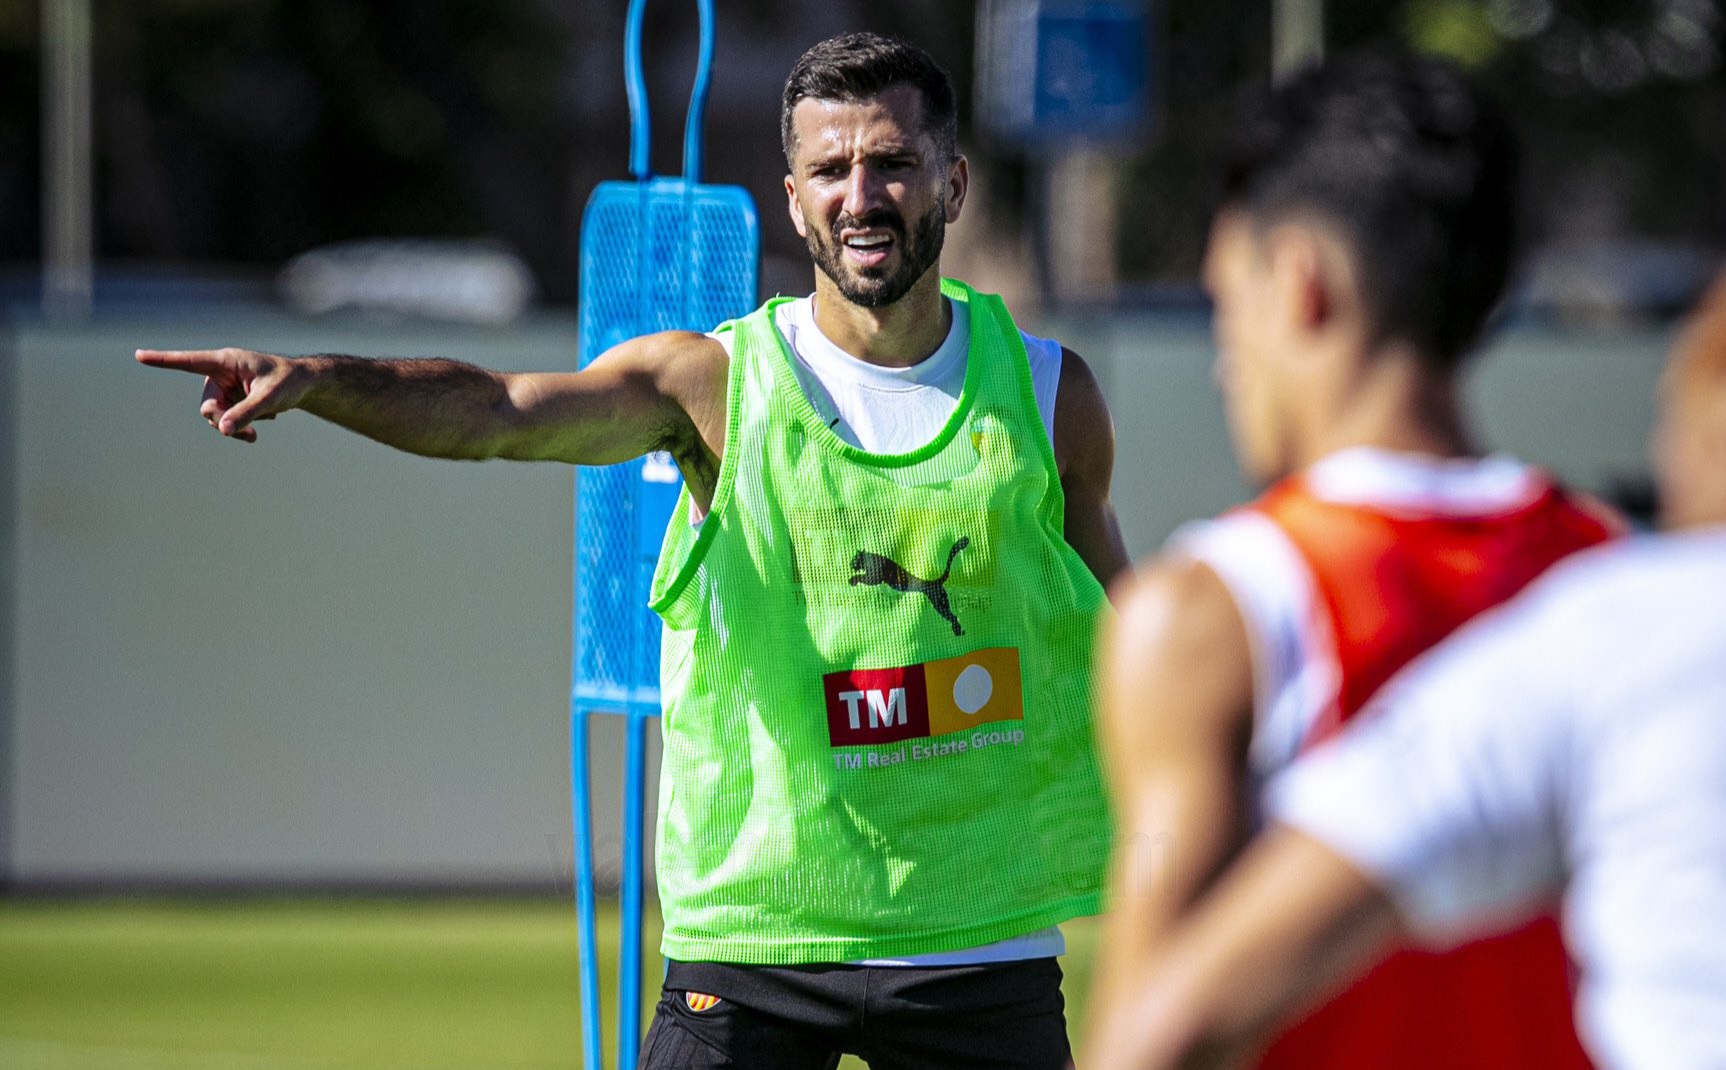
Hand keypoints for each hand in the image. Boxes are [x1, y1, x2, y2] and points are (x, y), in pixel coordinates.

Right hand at [136, 347, 311, 442]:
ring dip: (233, 428)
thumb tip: (224, 430)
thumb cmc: (288, 382)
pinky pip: (226, 421)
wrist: (303, 385)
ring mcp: (223, 388)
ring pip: (215, 417)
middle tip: (248, 436)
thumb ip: (247, 413)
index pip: (190, 361)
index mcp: (226, 361)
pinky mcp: (229, 400)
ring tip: (255, 435)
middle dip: (224, 422)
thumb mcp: (270, 398)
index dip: (164, 360)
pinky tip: (260, 423)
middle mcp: (220, 374)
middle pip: (207, 406)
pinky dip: (241, 426)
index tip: (139, 355)